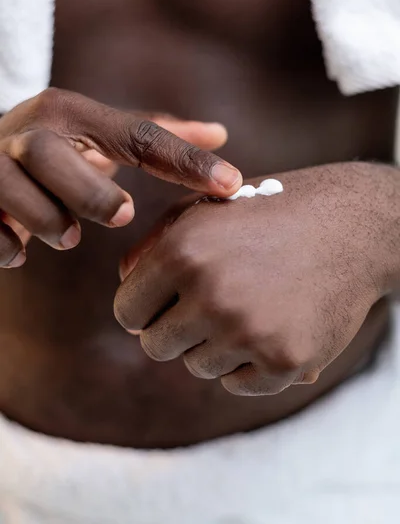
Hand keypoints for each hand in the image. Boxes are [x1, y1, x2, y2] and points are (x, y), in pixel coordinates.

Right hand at [0, 88, 240, 266]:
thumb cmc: (60, 147)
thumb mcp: (102, 134)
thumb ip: (156, 137)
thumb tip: (221, 133)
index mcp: (70, 112)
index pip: (138, 135)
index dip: (187, 161)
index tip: (231, 185)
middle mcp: (26, 128)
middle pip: (51, 155)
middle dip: (88, 191)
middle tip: (122, 216)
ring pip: (11, 188)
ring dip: (46, 220)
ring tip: (70, 238)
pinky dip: (4, 244)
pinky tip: (19, 254)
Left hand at [115, 163, 397, 395]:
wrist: (348, 226)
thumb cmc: (267, 215)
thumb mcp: (204, 210)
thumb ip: (153, 244)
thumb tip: (121, 282)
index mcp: (181, 252)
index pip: (127, 311)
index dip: (143, 309)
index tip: (164, 304)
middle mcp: (210, 294)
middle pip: (156, 346)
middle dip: (174, 330)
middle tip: (208, 306)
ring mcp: (248, 331)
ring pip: (197, 366)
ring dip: (214, 345)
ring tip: (248, 307)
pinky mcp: (284, 360)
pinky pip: (238, 384)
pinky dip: (248, 364)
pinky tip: (270, 326)